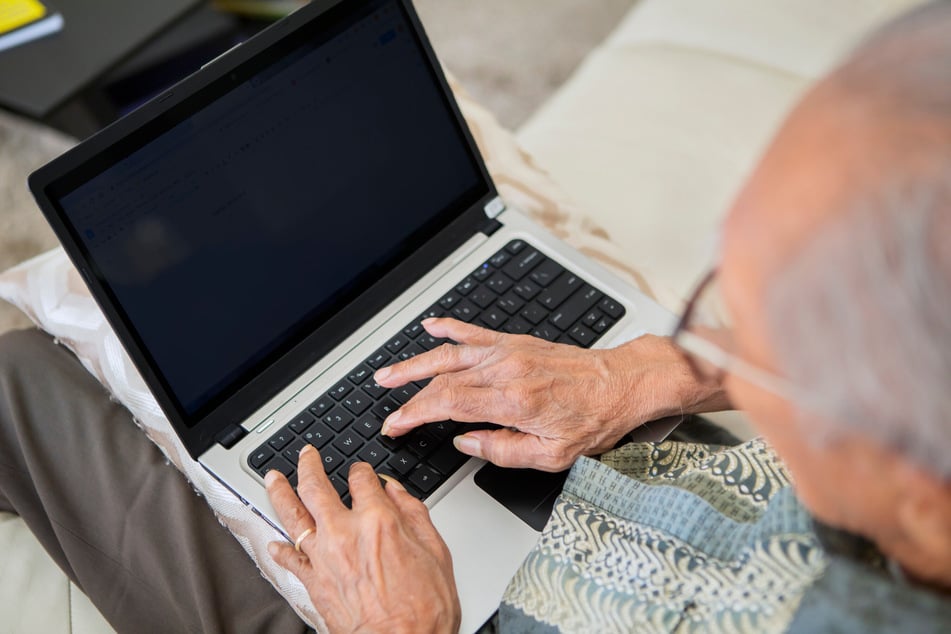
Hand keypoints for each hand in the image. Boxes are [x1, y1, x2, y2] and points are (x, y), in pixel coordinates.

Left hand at [266, 445, 460, 633]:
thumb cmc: (424, 610)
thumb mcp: (436, 551)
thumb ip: (414, 514)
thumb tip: (397, 491)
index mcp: (379, 520)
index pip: (362, 478)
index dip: (361, 469)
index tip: (361, 471)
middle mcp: (345, 533)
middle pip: (315, 486)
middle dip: (309, 465)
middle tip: (306, 455)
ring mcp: (324, 557)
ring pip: (292, 514)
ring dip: (280, 491)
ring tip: (273, 478)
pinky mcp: (313, 582)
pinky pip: (289, 559)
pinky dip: (279, 549)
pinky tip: (274, 542)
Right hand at [375, 318, 728, 471]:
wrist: (621, 384)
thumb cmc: (594, 420)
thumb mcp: (553, 455)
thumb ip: (503, 451)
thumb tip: (466, 442)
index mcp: (511, 400)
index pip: (446, 405)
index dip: (414, 414)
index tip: (395, 425)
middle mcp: (505, 370)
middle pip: (442, 380)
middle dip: (408, 395)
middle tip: (386, 407)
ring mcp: (509, 351)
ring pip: (450, 353)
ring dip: (415, 362)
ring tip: (388, 372)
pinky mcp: (516, 342)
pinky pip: (476, 331)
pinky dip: (450, 327)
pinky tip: (431, 326)